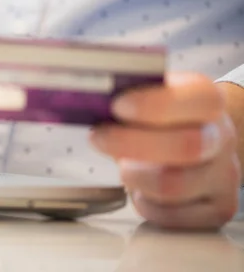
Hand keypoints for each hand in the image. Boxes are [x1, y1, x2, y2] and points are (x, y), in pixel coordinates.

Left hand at [90, 72, 241, 229]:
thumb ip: (125, 95)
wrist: (196, 141)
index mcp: (207, 102)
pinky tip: (140, 189)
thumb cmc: (160, 120)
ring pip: (174, 186)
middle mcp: (221, 138)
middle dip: (131, 143)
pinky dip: (144, 203)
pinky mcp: (217, 209)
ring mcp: (223, 176)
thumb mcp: (148, 97)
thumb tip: (86, 99)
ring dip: (135, 177)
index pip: (199, 99)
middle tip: (99, 138)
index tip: (118, 106)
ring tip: (124, 167)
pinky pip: (170, 215)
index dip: (156, 104)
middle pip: (186, 146)